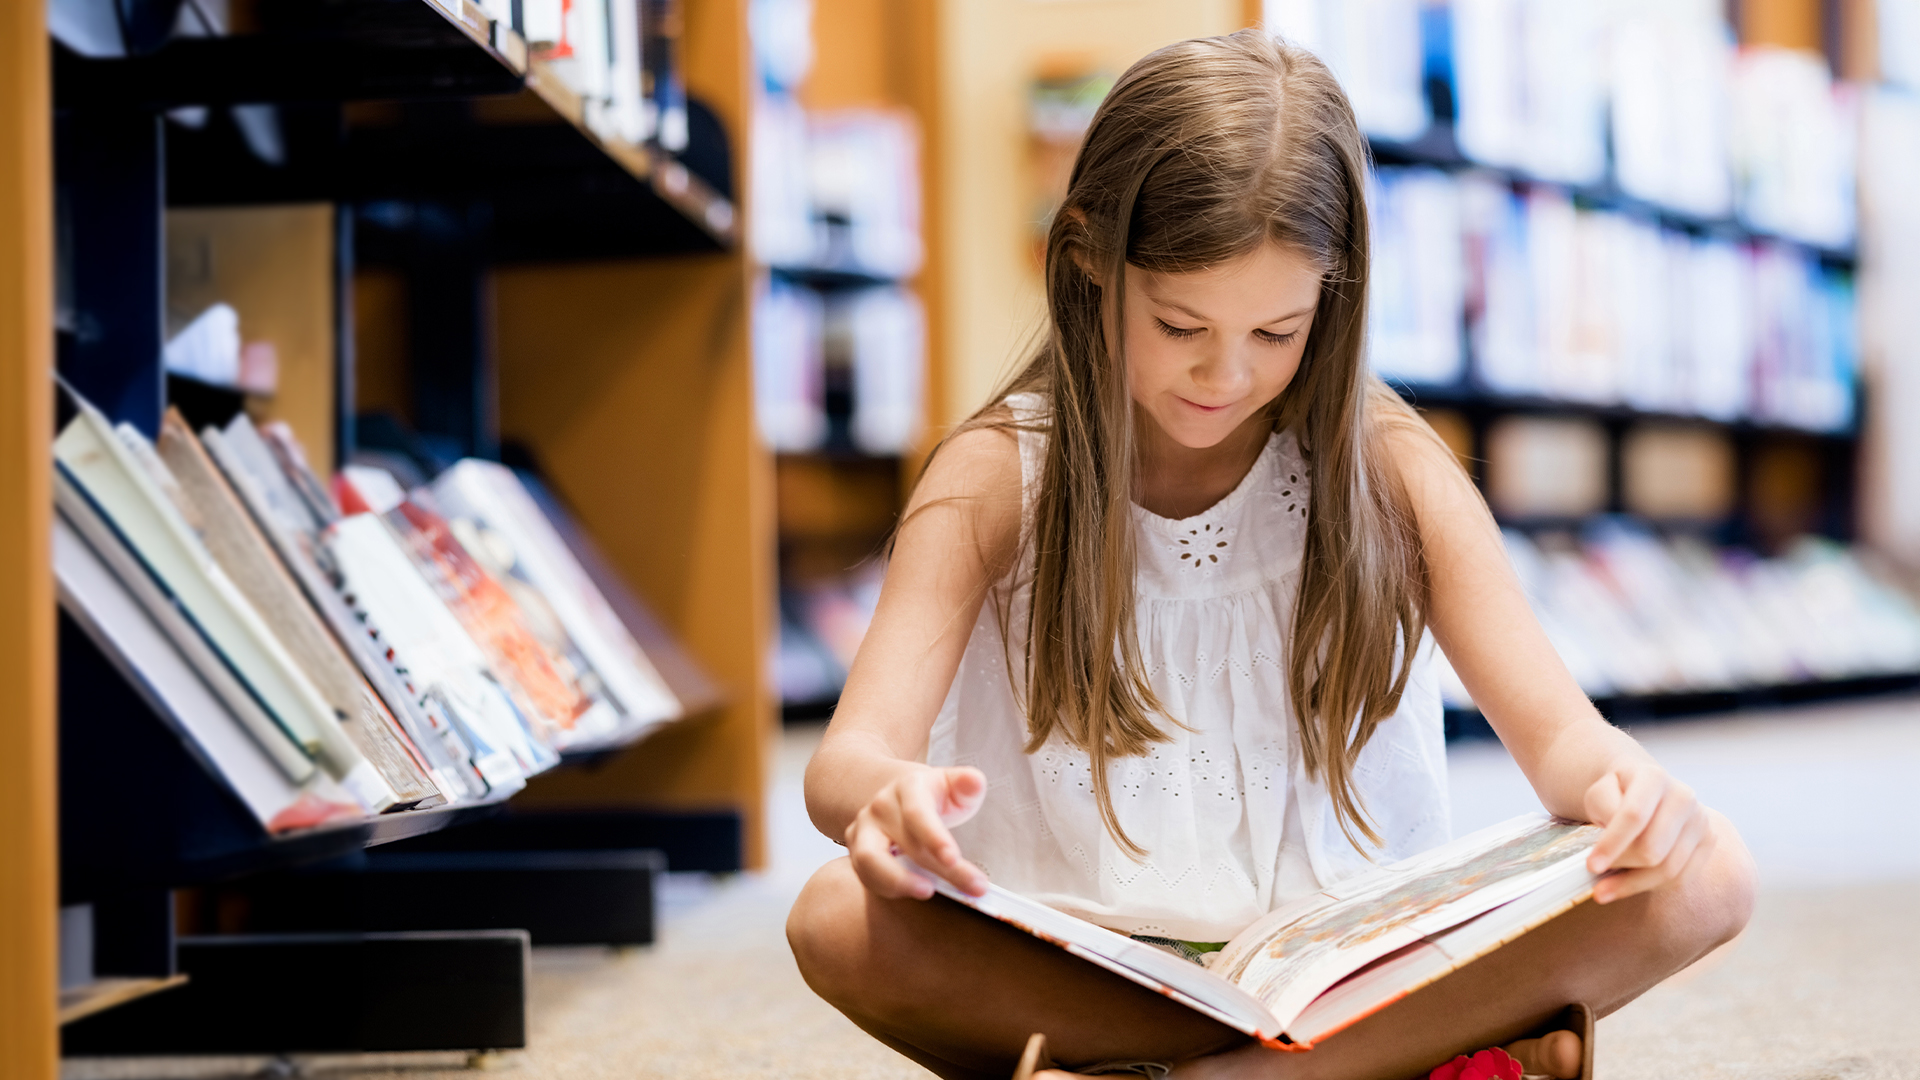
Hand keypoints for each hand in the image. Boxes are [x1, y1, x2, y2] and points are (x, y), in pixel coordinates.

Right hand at [845, 764, 988, 899]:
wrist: (896, 796)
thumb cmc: (932, 796)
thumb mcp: (953, 785)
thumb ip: (968, 785)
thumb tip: (975, 782)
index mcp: (908, 787)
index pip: (917, 813)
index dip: (934, 837)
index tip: (953, 858)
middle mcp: (881, 806)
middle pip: (904, 843)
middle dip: (940, 870)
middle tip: (973, 888)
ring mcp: (864, 828)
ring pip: (868, 860)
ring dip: (899, 882)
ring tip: (929, 892)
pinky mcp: (854, 849)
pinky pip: (865, 875)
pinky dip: (887, 889)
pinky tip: (913, 892)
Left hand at [1582, 758, 1715, 903]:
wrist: (1644, 792)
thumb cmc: (1616, 795)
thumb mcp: (1598, 793)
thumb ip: (1603, 808)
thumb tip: (1610, 838)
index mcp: (1653, 777)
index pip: (1634, 815)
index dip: (1612, 843)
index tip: (1591, 866)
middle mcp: (1684, 797)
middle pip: (1653, 848)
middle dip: (1620, 864)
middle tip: (1594, 876)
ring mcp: (1700, 820)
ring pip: (1668, 868)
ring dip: (1632, 884)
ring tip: (1604, 890)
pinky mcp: (1707, 843)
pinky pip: (1681, 878)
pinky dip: (1650, 887)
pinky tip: (1627, 886)